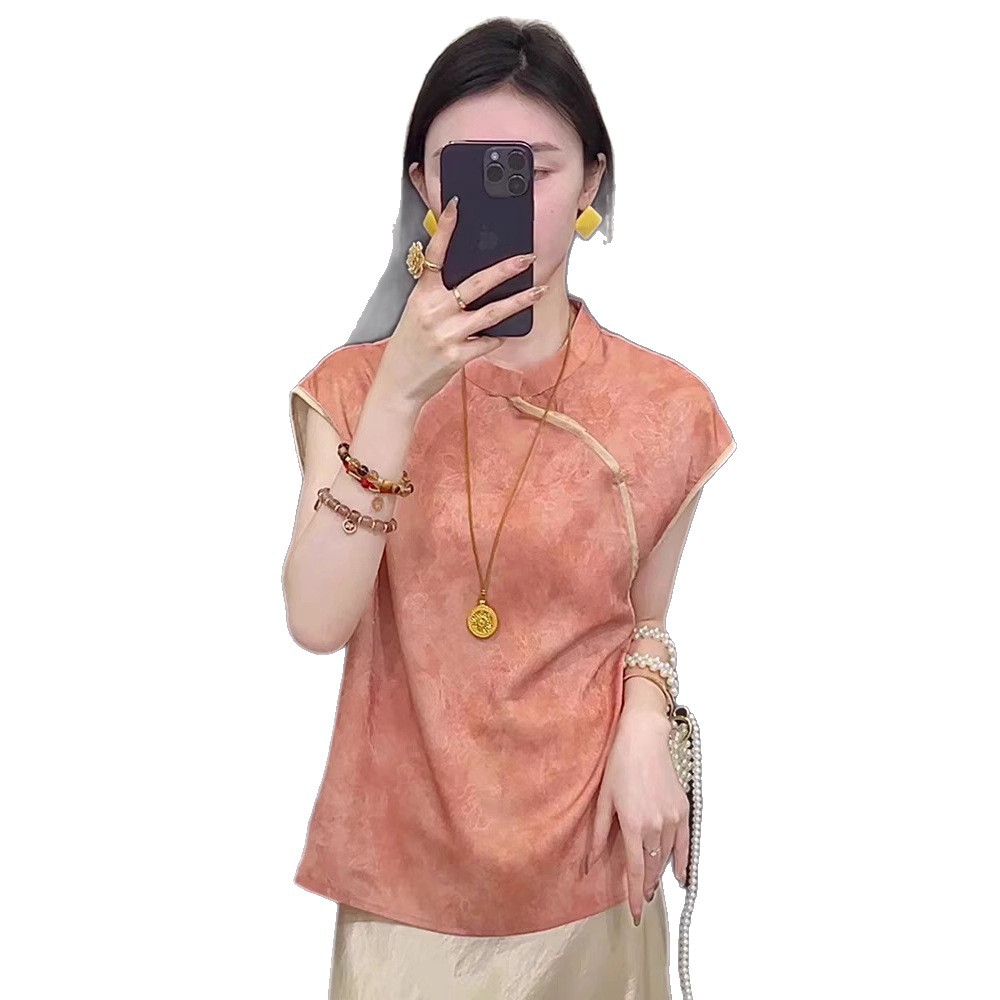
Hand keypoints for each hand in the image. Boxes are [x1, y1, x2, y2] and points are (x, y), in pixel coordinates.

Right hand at [375, 195, 548, 406]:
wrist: (399, 383)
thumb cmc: (411, 346)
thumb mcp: (417, 312)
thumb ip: (439, 294)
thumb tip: (473, 280)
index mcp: (422, 295)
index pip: (434, 255)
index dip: (445, 229)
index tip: (456, 207)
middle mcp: (434, 311)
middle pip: (475, 283)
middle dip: (505, 269)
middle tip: (527, 257)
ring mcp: (446, 334)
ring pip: (490, 313)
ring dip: (518, 302)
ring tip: (537, 291)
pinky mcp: (456, 356)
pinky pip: (488, 342)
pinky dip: (498, 337)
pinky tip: (504, 333)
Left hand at [585, 704, 689, 925]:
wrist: (644, 738)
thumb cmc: (619, 764)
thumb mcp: (604, 799)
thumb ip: (599, 834)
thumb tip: (590, 863)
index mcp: (634, 824)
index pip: (634, 869)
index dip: (633, 894)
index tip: (635, 913)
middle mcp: (657, 825)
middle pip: (652, 866)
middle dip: (646, 886)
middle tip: (641, 902)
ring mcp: (673, 818)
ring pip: (667, 857)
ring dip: (659, 874)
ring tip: (652, 888)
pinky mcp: (683, 809)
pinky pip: (685, 844)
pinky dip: (682, 861)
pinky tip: (679, 876)